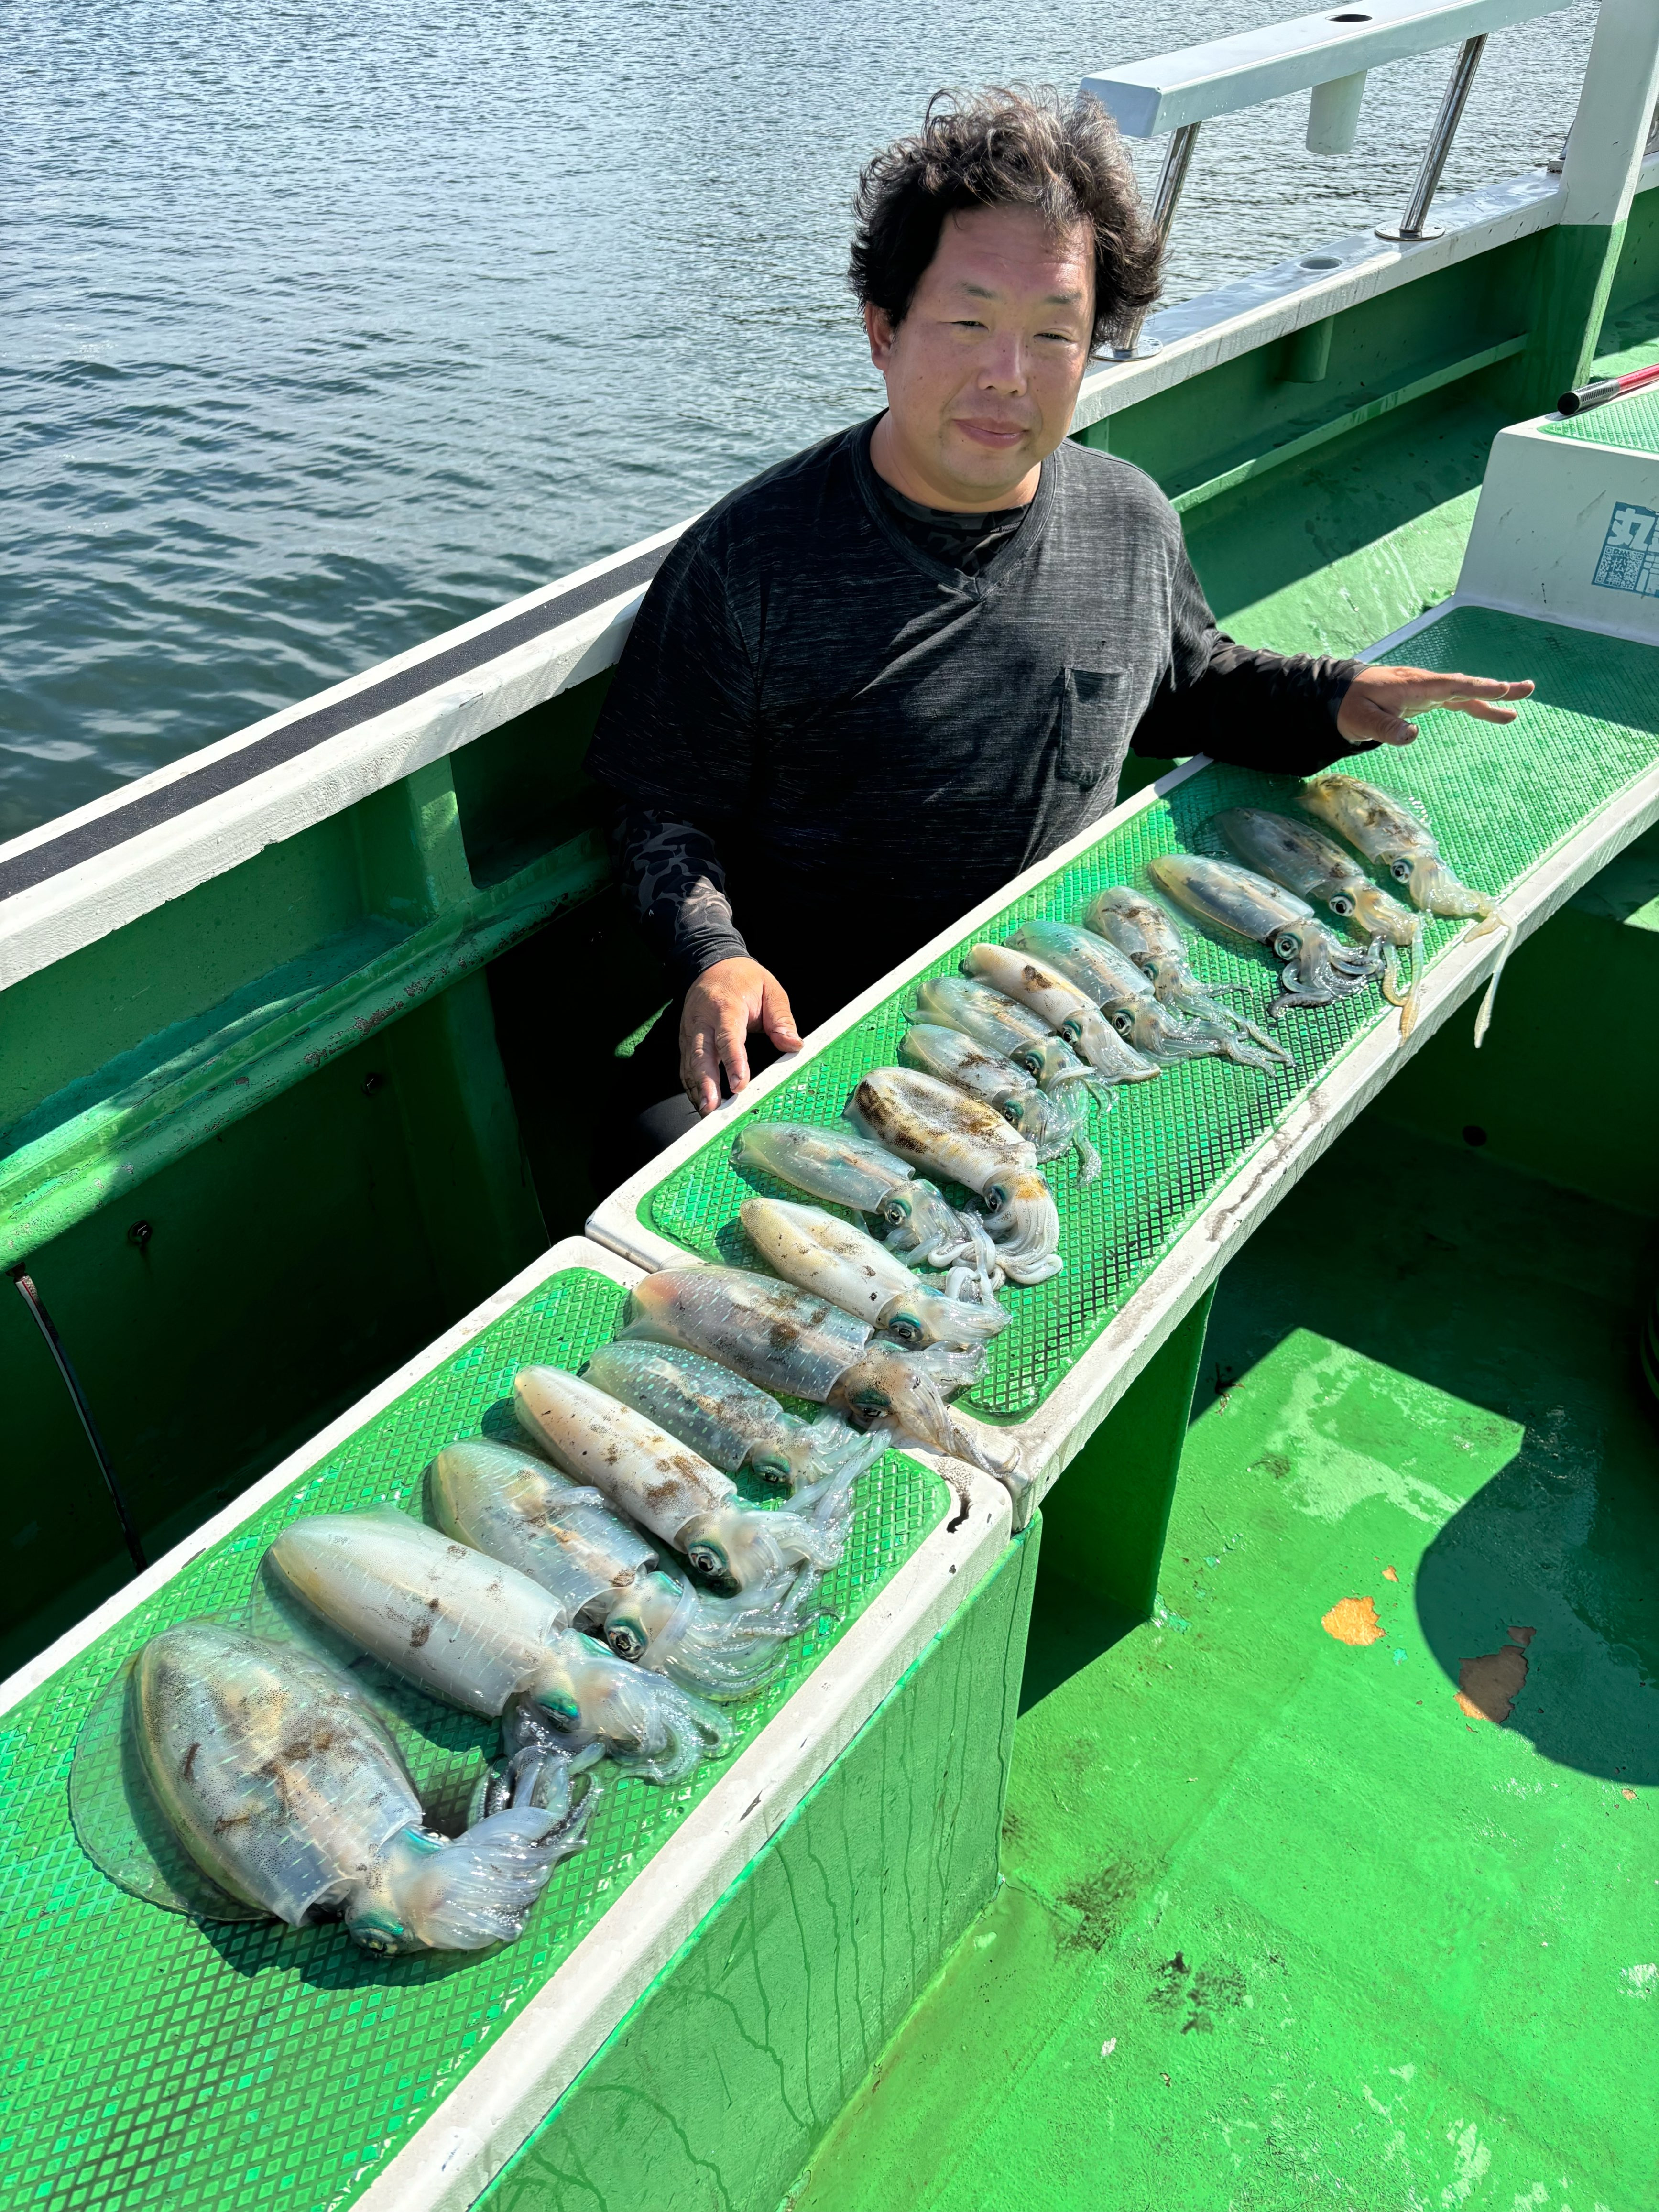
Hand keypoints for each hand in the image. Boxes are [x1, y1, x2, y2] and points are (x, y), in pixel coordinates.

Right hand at [679, 957, 802, 1115]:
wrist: (712, 964)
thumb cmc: (744, 979)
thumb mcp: (770, 990)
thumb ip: (782, 1019)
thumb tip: (794, 1045)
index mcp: (725, 1006)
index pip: (728, 1037)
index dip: (733, 1062)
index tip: (739, 1084)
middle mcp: (703, 1020)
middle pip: (701, 1054)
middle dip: (706, 1082)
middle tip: (713, 1107)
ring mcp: (690, 1030)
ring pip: (689, 1062)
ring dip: (696, 1088)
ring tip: (706, 1111)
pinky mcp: (686, 1039)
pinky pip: (686, 1065)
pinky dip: (691, 1085)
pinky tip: (700, 1102)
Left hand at [1336, 665, 1532, 746]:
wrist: (1339, 695)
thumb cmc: (1350, 707)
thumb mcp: (1362, 721)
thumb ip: (1385, 728)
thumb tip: (1412, 735)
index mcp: (1413, 686)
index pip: (1450, 686)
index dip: (1476, 687)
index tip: (1500, 688)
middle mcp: (1425, 684)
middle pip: (1465, 685)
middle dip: (1495, 688)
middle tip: (1526, 689)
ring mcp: (1427, 690)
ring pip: (1464, 692)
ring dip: (1491, 696)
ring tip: (1520, 703)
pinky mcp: (1425, 697)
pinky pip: (1455, 699)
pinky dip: (1475, 703)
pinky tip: (1493, 711)